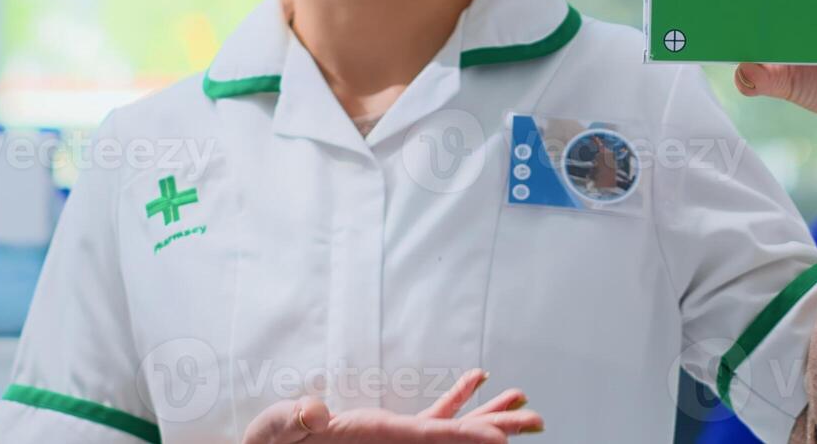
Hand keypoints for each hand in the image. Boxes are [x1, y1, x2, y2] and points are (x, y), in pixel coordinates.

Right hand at [242, 368, 542, 443]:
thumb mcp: (278, 428)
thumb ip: (296, 419)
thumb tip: (316, 410)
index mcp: (379, 438)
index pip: (433, 438)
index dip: (471, 437)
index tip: (506, 439)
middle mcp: (395, 442)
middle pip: (456, 438)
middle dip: (498, 428)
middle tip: (539, 419)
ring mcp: (395, 440)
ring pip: (451, 428)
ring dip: (488, 412)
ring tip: (523, 398)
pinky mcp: (387, 433)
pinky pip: (431, 419)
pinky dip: (456, 400)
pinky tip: (477, 379)